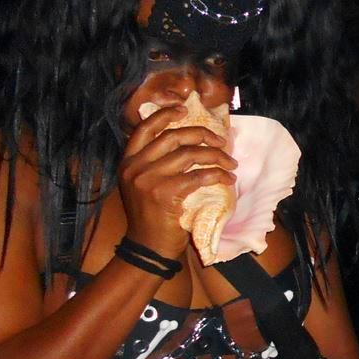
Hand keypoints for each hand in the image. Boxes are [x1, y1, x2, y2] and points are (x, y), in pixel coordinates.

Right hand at [117, 106, 236, 258]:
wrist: (148, 248)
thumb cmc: (152, 217)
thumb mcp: (144, 185)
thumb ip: (156, 163)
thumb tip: (188, 142)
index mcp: (128, 162)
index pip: (144, 128)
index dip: (165, 115)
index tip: (184, 110)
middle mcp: (134, 167)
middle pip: (173, 137)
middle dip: (202, 135)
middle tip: (221, 142)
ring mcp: (148, 180)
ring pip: (190, 154)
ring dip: (216, 157)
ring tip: (231, 163)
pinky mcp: (165, 194)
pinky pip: (199, 176)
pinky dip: (218, 174)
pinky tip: (227, 178)